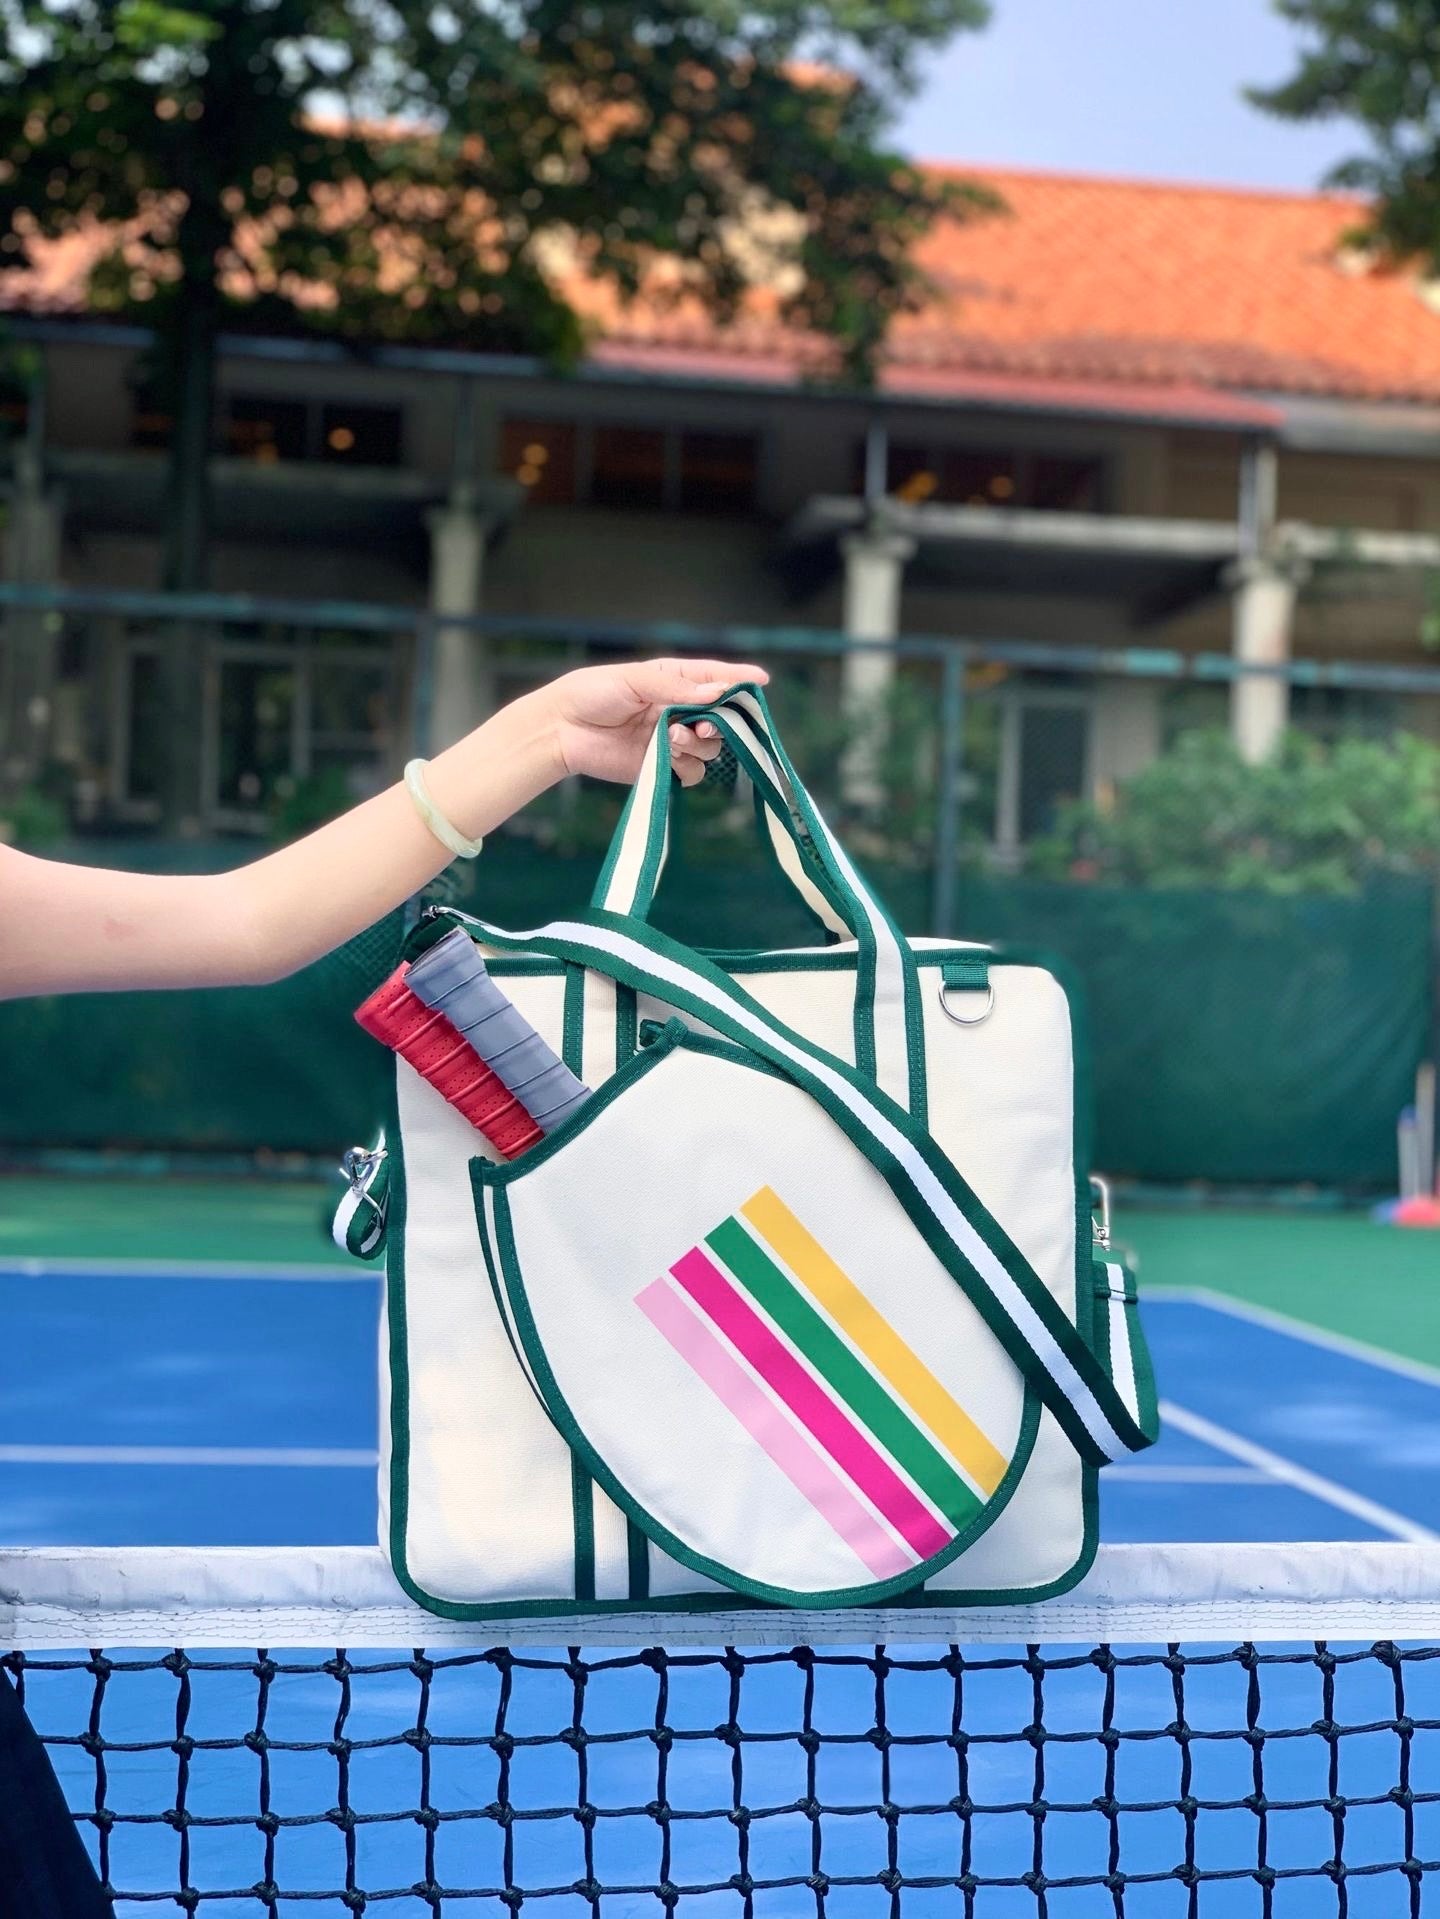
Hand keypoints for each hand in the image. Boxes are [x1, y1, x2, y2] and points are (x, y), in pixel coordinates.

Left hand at [543, 657, 768, 786]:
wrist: (561, 730)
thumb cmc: (591, 694)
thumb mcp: (633, 680)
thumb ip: (675, 688)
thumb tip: (716, 694)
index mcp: (672, 680)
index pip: (714, 677)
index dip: (739, 679)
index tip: (761, 682)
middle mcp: (678, 709)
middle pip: (721, 718)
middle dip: (720, 722)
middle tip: (704, 726)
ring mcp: (672, 739)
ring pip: (710, 748)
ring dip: (698, 745)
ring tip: (671, 739)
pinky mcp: (662, 766)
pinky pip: (692, 773)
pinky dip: (686, 768)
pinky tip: (667, 759)